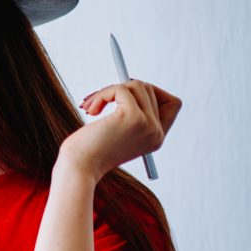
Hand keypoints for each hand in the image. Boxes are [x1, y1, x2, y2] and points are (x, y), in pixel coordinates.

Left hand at [59, 80, 181, 182]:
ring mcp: (148, 124)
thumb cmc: (89, 150)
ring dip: (108, 90)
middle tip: (97, 101)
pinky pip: (121, 89)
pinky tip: (91, 110)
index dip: (152, 92)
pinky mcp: (133, 117)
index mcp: (156, 138)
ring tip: (90, 107)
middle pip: (149, 90)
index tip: (125, 95)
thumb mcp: (116, 131)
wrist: (79, 168)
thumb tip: (132, 82)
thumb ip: (131, 113)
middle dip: (120, 89)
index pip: (172, 103)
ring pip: (137, 86)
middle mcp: (156, 133)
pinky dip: (102, 94)